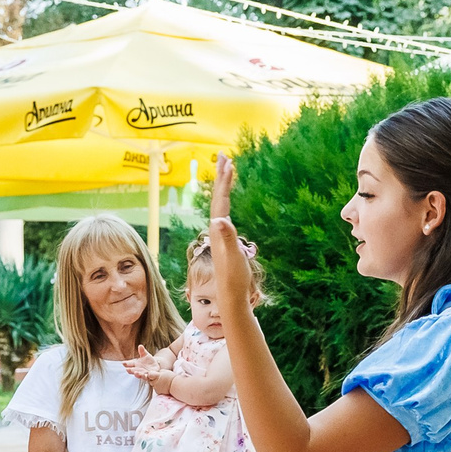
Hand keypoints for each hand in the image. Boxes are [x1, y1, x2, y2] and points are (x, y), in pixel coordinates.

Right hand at [120, 352, 163, 381]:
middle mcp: (138, 370)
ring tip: (136, 373)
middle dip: (130, 370)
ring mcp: (143, 373)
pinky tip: (148, 374)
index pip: (130, 364)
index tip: (123, 363)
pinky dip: (148, 376)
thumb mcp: (146, 355)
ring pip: (140, 375)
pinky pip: (148, 376)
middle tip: (127, 369)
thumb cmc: (148, 361)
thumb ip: (142, 351)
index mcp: (136, 364)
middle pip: (133, 370)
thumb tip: (140, 346)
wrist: (155, 367)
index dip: (126, 364)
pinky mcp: (149, 376)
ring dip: (138, 374)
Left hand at [208, 155, 253, 307]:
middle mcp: (217, 229)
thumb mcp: (232, 256)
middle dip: (221, 176)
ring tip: (226, 171)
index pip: (221, 199)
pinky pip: (224, 213)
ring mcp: (220, 235)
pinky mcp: (225, 241)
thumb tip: (219, 220)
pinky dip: (226, 202)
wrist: (231, 296)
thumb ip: (226, 237)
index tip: (228, 161)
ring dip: (223, 186)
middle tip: (223, 155)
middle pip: (218, 197)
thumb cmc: (233, 277)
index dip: (224, 181)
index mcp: (218, 229)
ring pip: (220, 204)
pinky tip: (227, 203)